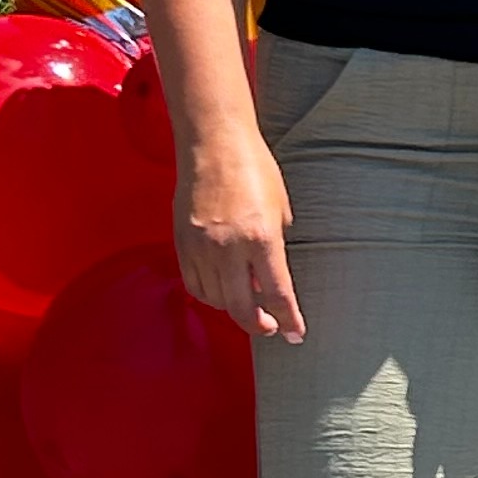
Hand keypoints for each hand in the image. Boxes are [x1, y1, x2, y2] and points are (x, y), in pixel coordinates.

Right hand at [175, 124, 304, 344]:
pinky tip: (223, 288)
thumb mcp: (280, 209)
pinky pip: (194, 284)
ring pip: (216, 299)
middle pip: (242, 309)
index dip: (289, 320)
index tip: (296, 335)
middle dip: (259, 326)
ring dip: (234, 308)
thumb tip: (267, 281)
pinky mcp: (181, 243)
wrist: (213, 142)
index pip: (277, 295)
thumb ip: (275, 248)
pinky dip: (210, 294)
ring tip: (248, 303)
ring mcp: (201, 247)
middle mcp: (229, 247)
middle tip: (270, 328)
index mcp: (262, 237)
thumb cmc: (254, 169)